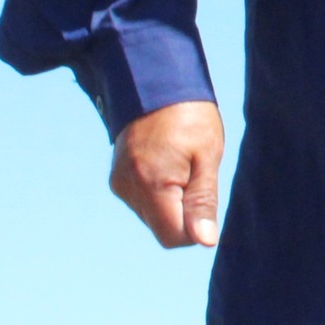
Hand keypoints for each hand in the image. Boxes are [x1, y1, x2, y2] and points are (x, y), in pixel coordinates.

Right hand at [111, 99, 225, 248]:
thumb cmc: (189, 116)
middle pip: (163, 228)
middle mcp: (128, 189)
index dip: (195, 228)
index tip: (205, 195)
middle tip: (195, 171)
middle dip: (184, 212)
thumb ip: (203, 201)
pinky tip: (167, 163)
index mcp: (152, 185)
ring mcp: (119, 184)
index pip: (173, 237)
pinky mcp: (117, 178)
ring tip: (181, 162)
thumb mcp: (207, 156)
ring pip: (153, 216)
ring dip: (172, 201)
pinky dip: (159, 192)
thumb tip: (204, 242)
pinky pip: (142, 201)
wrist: (154, 82)